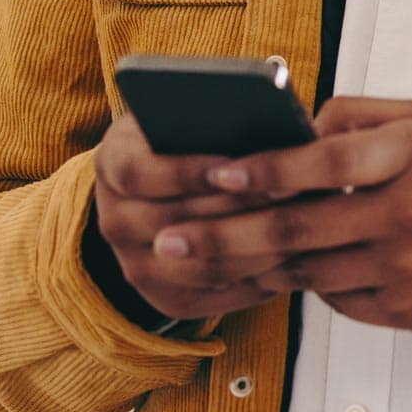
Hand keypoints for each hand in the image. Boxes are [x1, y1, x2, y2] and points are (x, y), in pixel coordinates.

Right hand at [90, 114, 282, 322]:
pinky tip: (290, 258)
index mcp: (113, 162)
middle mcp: (114, 219)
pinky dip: (252, 280)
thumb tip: (263, 116)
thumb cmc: (191, 136)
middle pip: (171, 223)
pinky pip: (212, 297)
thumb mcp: (189, 114)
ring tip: (298, 227)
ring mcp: (134, 264)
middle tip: (289, 194)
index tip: (235, 165)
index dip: (186, 171)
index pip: (138, 173)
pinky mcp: (163, 298)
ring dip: (251, 248)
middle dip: (235, 209)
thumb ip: (213, 116)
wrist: (163, 184)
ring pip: (195, 267)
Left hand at [156, 98, 411, 333]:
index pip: (327, 162)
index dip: (268, 169)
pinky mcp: (402, 309)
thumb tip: (288, 132)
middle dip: (223, 236)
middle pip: (300, 229)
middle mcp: (407, 215)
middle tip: (168, 240)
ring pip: (305, 270)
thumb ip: (352, 117)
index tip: (218, 173)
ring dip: (243, 265)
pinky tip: (258, 270)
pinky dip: (295, 281)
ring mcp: (404, 268)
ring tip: (193, 258)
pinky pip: (331, 296)